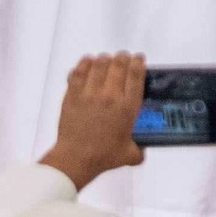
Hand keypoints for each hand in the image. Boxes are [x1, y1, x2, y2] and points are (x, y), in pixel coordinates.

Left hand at [39, 51, 146, 189]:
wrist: (75, 159)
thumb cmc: (104, 157)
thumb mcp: (129, 155)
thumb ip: (139, 150)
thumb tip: (142, 151)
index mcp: (127, 107)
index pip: (136, 76)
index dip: (139, 63)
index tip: (139, 59)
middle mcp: (111, 95)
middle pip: (119, 65)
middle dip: (123, 57)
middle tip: (123, 58)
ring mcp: (90, 93)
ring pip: (99, 64)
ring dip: (105, 59)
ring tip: (106, 60)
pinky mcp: (73, 94)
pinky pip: (79, 72)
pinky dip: (84, 63)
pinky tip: (88, 62)